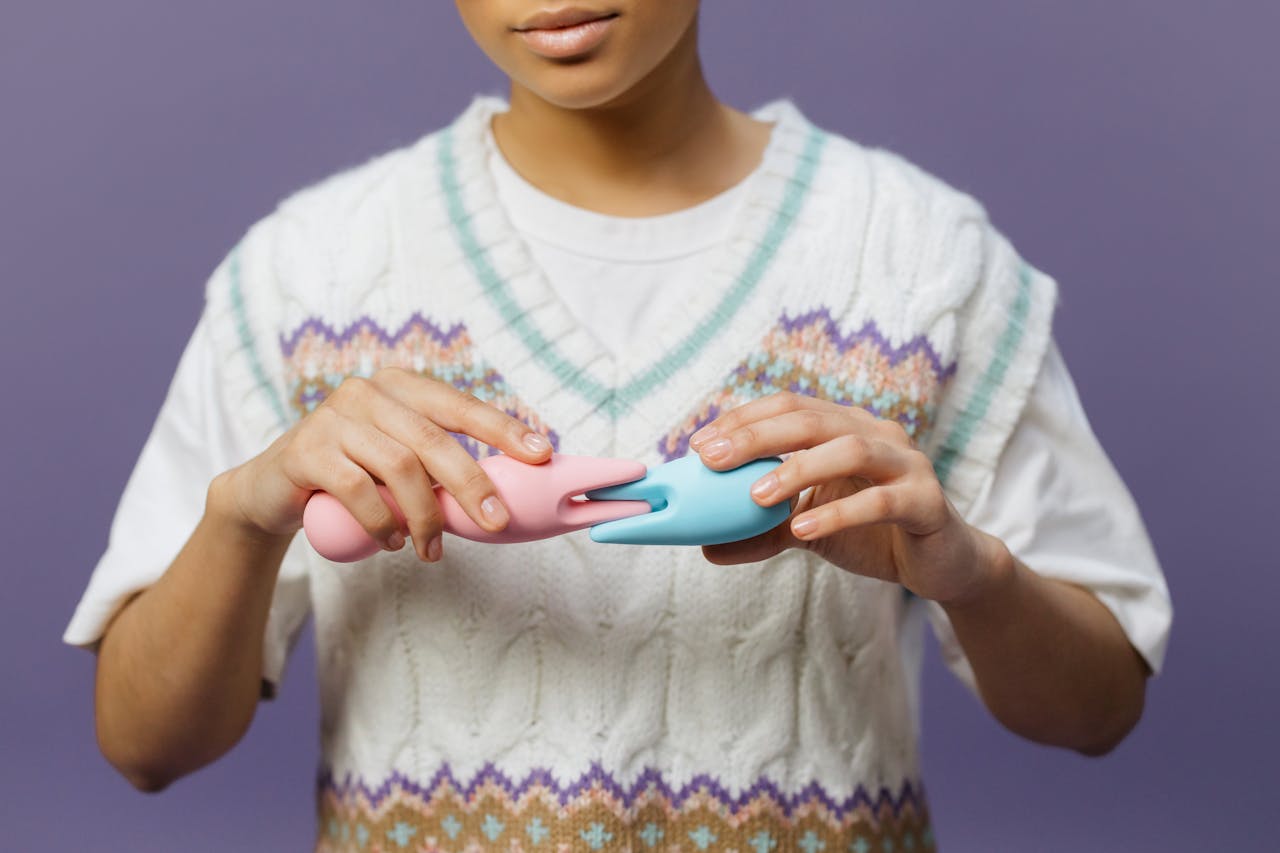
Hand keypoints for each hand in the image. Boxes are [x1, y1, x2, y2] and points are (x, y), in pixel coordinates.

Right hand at [214, 367, 552, 561]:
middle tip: (496, 522)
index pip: (460, 406)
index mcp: (400, 387)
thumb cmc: (353, 475)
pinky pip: (358, 489)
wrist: (273, 489)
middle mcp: (367, 392)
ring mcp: (333, 417)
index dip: (503, 429)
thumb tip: (504, 495)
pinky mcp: (306, 450)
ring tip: (431, 550)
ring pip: (399, 468)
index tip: (542, 453)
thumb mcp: (399, 463)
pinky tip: (393, 542)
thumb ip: (439, 467)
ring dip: (424, 517)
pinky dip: (383, 522)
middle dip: (472, 485)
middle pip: (434, 440)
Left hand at [688, 392, 1005, 603]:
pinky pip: (882, 500)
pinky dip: (839, 513)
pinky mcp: (927, 501)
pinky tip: (804, 530)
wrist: (941, 565)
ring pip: (850, 450)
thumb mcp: (808, 530)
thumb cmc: (871, 534)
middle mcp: (877, 434)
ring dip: (798, 469)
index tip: (698, 445)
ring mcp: (907, 463)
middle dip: (756, 436)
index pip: (788, 406)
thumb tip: (705, 548)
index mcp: (845, 427)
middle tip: (712, 460)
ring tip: (755, 497)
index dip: (742, 419)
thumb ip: (761, 533)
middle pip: (812, 419)